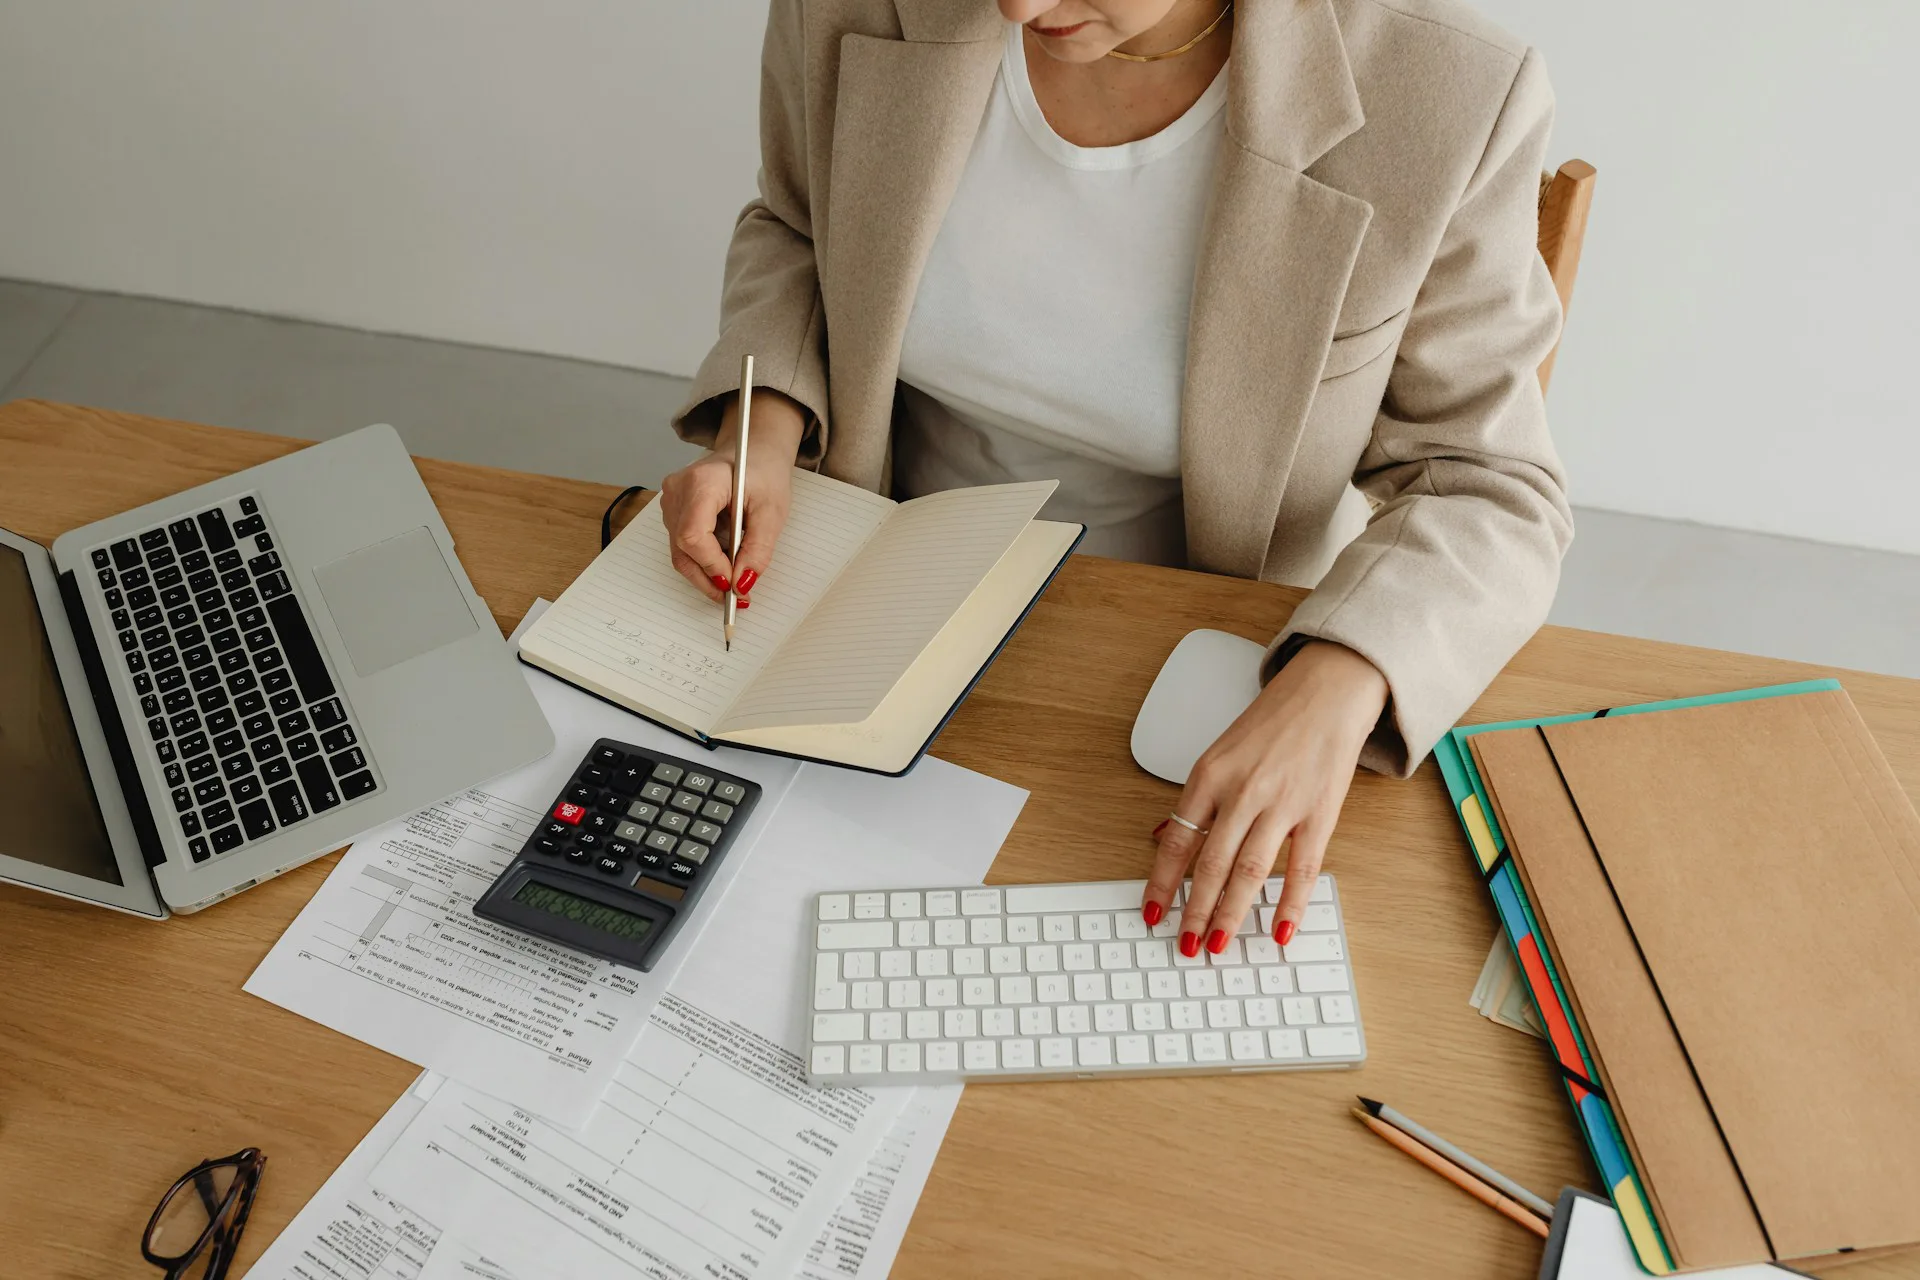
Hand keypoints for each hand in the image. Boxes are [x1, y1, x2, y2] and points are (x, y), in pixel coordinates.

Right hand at [657, 389, 808, 601]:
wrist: (752, 449)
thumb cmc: (763, 472)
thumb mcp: (772, 511)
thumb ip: (758, 549)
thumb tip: (743, 583)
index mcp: (702, 482)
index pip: (693, 535)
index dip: (712, 566)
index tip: (734, 584)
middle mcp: (678, 490)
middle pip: (682, 548)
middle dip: (709, 578)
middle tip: (737, 596)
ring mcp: (671, 499)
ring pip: (680, 551)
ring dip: (706, 573)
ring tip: (734, 584)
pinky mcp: (674, 509)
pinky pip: (683, 545)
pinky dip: (703, 561)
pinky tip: (724, 567)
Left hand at [1142, 640, 1388, 954]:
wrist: (1326, 691)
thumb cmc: (1272, 722)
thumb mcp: (1221, 752)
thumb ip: (1197, 799)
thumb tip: (1164, 836)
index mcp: (1210, 775)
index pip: (1178, 840)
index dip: (1162, 882)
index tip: (1153, 912)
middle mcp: (1242, 791)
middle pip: (1211, 864)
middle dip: (1195, 911)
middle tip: (1186, 945)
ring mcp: (1282, 803)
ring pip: (1250, 871)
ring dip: (1232, 913)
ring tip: (1219, 943)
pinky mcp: (1319, 813)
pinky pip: (1302, 868)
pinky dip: (1291, 904)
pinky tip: (1279, 930)